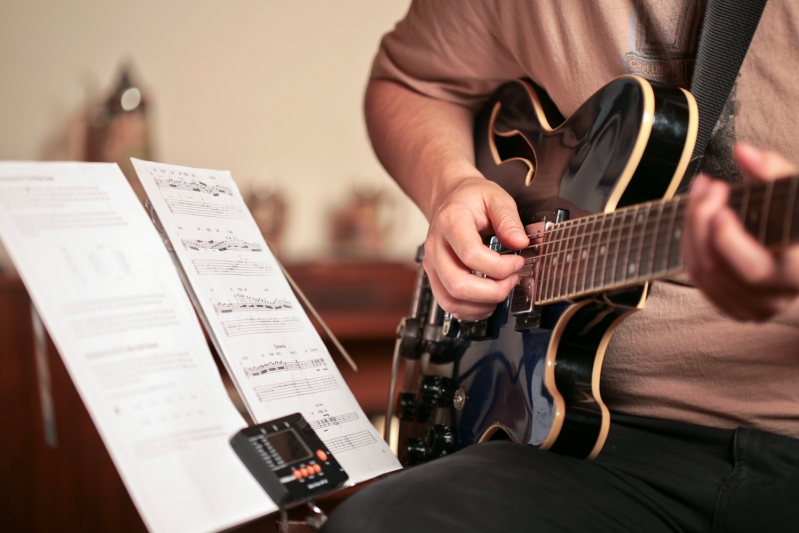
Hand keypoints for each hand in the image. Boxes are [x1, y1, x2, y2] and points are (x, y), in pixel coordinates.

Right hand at [424, 176, 529, 320]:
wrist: (450, 199)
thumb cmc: (472, 199)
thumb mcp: (496, 198)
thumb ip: (509, 219)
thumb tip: (520, 242)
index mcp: (450, 222)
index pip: (471, 255)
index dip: (500, 266)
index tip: (517, 262)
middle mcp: (436, 247)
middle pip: (458, 285)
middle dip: (492, 291)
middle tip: (511, 280)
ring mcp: (432, 265)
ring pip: (451, 300)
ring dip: (482, 304)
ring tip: (501, 290)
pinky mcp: (435, 278)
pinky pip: (449, 305)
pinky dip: (472, 310)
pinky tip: (488, 299)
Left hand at [683, 142, 798, 320]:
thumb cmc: (798, 217)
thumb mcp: (794, 191)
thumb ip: (772, 169)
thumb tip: (742, 151)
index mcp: (798, 273)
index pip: (752, 269)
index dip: (726, 240)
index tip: (719, 206)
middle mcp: (776, 298)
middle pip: (715, 266)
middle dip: (701, 221)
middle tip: (705, 185)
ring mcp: (753, 307)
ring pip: (700, 272)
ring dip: (691, 227)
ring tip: (702, 192)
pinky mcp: (734, 306)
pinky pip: (697, 279)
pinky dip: (690, 245)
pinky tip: (699, 217)